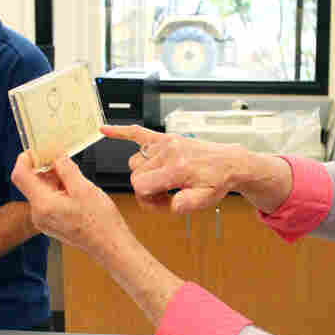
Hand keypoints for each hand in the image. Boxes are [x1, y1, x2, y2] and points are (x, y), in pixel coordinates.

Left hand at [11, 152, 128, 256]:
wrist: (109, 245)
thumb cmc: (100, 222)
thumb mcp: (84, 188)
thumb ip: (66, 169)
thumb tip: (56, 157)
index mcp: (43, 204)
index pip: (20, 175)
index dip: (26, 159)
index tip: (36, 150)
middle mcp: (38, 214)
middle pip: (31, 183)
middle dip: (46, 169)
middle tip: (65, 161)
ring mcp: (43, 221)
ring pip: (41, 191)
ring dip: (54, 181)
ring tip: (75, 180)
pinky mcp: (51, 224)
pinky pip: (47, 202)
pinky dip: (57, 192)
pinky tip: (74, 192)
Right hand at [102, 124, 245, 213]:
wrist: (229, 162)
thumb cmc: (217, 181)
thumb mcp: (206, 200)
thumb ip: (187, 205)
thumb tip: (173, 205)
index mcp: (177, 169)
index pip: (140, 186)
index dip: (147, 200)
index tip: (162, 203)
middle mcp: (168, 153)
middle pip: (135, 175)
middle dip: (146, 190)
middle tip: (166, 195)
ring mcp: (165, 143)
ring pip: (135, 162)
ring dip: (144, 174)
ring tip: (163, 181)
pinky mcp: (164, 138)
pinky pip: (138, 132)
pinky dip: (120, 131)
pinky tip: (105, 130)